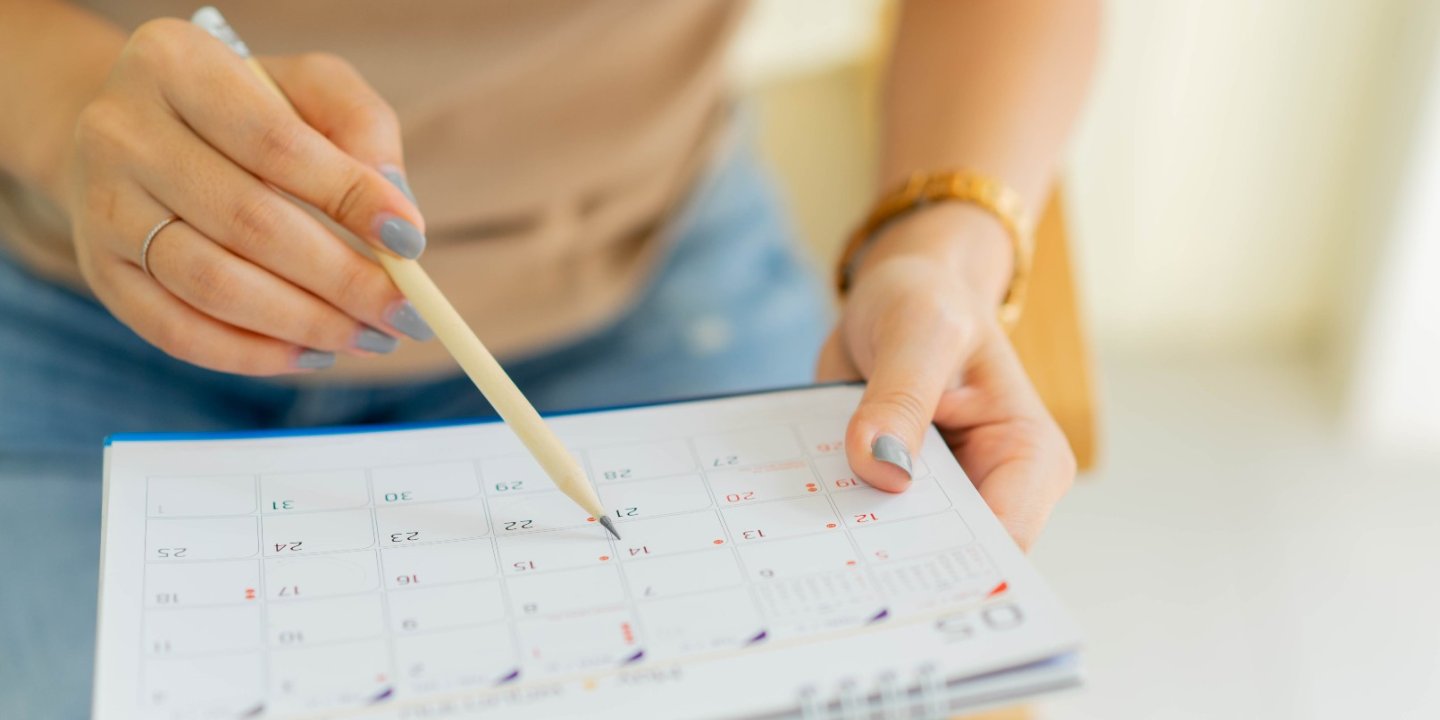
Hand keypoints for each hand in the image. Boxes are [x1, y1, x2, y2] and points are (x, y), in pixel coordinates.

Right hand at [66, 19, 429, 375]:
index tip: (411, 242)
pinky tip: (312, 352)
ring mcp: (102, 206)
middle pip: (248, 223)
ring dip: (305, 324)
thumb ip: (361, 127)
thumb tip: (396, 211)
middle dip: (342, 280)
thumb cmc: (246, 108)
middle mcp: (121, 133)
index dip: (350, 198)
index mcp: (174, 65)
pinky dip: (253, 354)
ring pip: (213, 285)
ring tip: (369, 337)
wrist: (136, 132)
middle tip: (405, 313)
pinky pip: (177, 332)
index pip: (275, 144)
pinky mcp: (100, 272)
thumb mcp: (308, 88)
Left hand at [816, 204, 1075, 550]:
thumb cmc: (929, 300)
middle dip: (894, 565)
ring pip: (898, 551)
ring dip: (852, 546)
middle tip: (826, 565)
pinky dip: (829, 518)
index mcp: (1029, 458)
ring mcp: (941, 498)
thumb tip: (880, 468)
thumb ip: (901, 398)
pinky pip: (862, 523)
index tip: (886, 577)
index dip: (949, 568)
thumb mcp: (918, 331)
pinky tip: (789, 517)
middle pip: (947, 558)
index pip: (1000, 540)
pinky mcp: (894, 493)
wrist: (900, 293)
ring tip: (799, 546)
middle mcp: (993, 489)